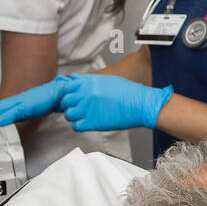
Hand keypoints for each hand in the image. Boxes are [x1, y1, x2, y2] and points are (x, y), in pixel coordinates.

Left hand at [0, 78, 67, 135]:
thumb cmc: (38, 103)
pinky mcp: (25, 106)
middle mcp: (5, 107)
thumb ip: (10, 122)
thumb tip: (1, 132)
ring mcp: (14, 106)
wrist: (54, 93)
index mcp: (3, 110)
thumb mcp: (20, 115)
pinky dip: (4, 118)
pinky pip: (13, 113)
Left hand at [57, 74, 172, 131]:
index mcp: (89, 82)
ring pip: (68, 114)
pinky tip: (87, 123)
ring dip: (74, 116)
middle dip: (69, 105)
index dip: (67, 94)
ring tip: (83, 116)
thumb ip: (88, 80)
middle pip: (65, 101)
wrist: (141, 105)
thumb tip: (74, 79)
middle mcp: (86, 94)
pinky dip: (79, 126)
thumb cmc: (129, 93)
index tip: (72, 98)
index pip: (66, 87)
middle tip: (77, 108)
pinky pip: (76, 126)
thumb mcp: (107, 80)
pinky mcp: (93, 122)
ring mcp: (88, 108)